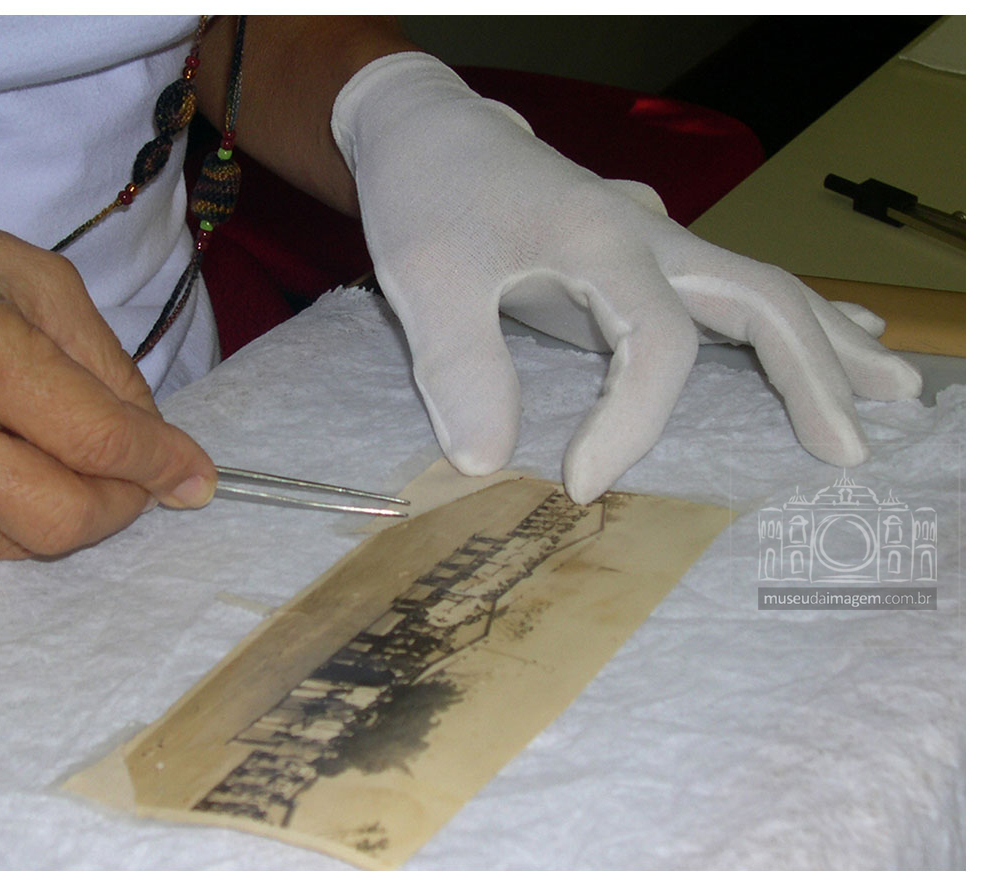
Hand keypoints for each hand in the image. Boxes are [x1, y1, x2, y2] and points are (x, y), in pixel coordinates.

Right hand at [0, 173, 215, 557]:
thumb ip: (104, 362)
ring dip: (65, 510)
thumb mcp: (28, 269)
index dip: (159, 465)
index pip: (91, 439)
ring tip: (55, 451)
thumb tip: (161, 446)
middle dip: (120, 508)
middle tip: (139, 478)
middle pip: (57, 520)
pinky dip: (5, 511)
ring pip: (17, 545)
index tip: (194, 475)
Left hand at [332, 54, 921, 502]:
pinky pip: (735, 288)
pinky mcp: (642, 256)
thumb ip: (458, 367)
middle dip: (814, 375)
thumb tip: (489, 464)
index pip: (657, 348)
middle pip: (762, 302)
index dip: (630, 425)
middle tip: (852, 450)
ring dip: (827, 341)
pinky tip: (835, 333)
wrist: (429, 131)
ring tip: (896, 388)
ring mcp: (655, 244)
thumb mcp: (426, 279)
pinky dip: (790, 319)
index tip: (579, 485)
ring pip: (764, 289)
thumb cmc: (429, 197)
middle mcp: (651, 241)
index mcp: (606, 244)